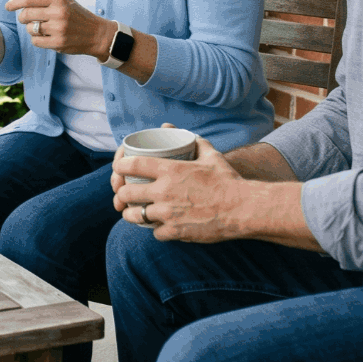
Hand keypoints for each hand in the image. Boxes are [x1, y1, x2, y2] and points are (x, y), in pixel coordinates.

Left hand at [5, 0, 110, 58]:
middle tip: (26, 18)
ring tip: (41, 27)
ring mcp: (59, 29)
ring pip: (30, 29)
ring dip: (31, 28)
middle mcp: (59, 12)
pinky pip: (35, 41)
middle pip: (26, 14)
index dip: (14, 2)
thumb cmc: (75, 13)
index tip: (8, 6)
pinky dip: (37, 39)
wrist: (96, 33)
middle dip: (22, 17)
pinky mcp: (59, 43)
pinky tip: (46, 36)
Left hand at [112, 136, 242, 241]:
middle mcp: (164, 191)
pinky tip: (160, 226)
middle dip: (121, 195)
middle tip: (124, 196)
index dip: (119, 167)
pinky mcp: (175, 231)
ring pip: (135, 216)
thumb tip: (174, 129)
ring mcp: (168, 213)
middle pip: (126, 193)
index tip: (119, 169)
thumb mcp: (210, 154)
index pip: (130, 165)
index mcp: (170, 169)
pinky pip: (155, 232)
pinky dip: (156, 230)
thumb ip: (193, 140)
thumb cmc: (227, 180)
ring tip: (133, 214)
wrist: (243, 208)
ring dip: (131, 215)